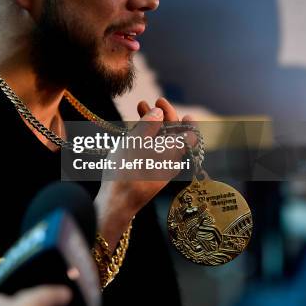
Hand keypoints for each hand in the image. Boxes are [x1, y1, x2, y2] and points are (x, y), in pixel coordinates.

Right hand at [95, 97, 193, 251]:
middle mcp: (172, 162)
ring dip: (150, 126)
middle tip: (142, 104)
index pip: (189, 132)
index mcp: (174, 152)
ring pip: (161, 143)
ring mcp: (162, 170)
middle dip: (159, 116)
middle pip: (172, 135)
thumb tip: (159, 111)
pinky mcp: (151, 177)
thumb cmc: (127, 169)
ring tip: (135, 114)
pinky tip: (134, 134)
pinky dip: (146, 140)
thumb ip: (149, 123)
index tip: (161, 103)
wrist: (117, 203)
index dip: (177, 115)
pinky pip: (154, 153)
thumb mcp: (136, 140)